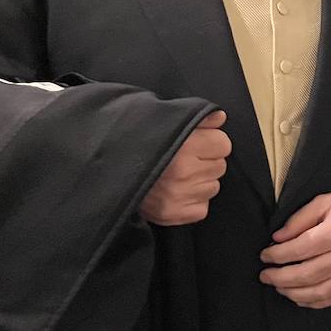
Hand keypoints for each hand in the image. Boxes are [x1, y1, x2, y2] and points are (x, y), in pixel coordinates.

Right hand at [140, 111, 229, 225]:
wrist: (107, 172)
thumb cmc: (136, 142)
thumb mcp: (162, 119)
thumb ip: (195, 116)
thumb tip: (220, 118)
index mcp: (182, 145)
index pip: (223, 144)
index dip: (211, 142)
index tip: (197, 143)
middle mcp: (183, 172)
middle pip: (220, 166)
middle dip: (206, 161)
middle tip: (184, 160)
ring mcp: (179, 196)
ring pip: (213, 187)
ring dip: (200, 181)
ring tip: (178, 176)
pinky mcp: (174, 214)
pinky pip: (202, 208)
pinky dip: (193, 201)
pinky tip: (176, 192)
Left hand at [259, 185, 330, 307]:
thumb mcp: (328, 201)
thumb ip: (300, 219)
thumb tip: (278, 238)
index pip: (299, 249)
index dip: (277, 255)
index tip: (266, 255)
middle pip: (305, 274)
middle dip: (280, 277)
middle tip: (266, 275)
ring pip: (318, 292)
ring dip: (293, 293)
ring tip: (279, 287)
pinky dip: (313, 302)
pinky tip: (300, 297)